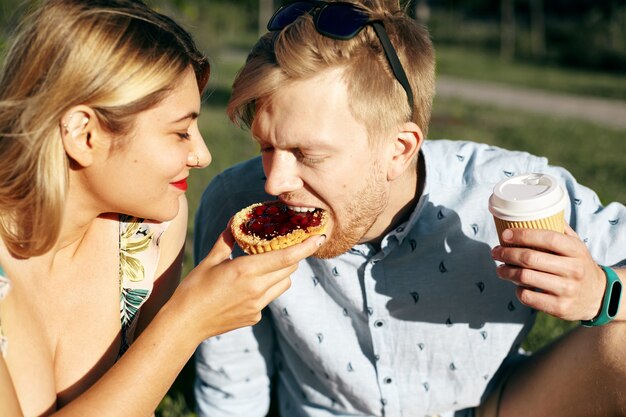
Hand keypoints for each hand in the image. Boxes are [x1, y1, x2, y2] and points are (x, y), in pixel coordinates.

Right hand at [173, 225, 325, 342]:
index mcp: (246, 271)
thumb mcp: (210, 260)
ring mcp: (257, 306)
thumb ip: (227, 240)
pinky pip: (270, 297)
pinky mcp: (255, 316)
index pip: (285, 257)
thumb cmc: (194, 289)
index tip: (319, 237)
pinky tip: (248, 287)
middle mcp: (256, 289)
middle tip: (286, 245)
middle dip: (292, 255)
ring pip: (284, 283)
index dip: (306, 247)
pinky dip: (267, 287)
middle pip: (289, 268)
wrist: (185, 324)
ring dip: (282, 272)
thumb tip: (236, 222)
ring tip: (264, 265)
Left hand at [491, 224, 605, 320]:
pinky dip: (518, 290)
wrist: (599, 296)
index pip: (548, 238)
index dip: (522, 235)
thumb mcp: (576, 245)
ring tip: (500, 268)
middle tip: (495, 252)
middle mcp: (573, 270)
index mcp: (576, 250)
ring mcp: (567, 290)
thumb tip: (535, 209)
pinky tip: (517, 285)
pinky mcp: (560, 307)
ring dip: (506, 272)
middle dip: (507, 254)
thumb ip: (559, 229)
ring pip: (525, 278)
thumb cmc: (579, 265)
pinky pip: (528, 297)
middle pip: (530, 258)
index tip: (504, 235)